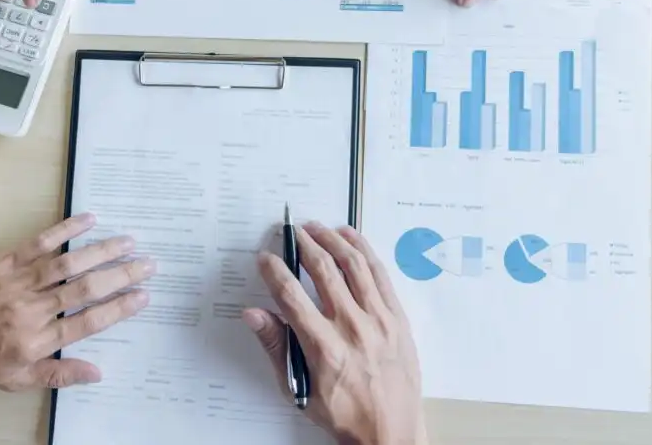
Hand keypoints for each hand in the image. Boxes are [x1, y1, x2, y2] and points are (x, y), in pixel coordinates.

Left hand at [0, 213, 153, 390]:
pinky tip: (88, 219)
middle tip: (149, 264)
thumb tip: (97, 372)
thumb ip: (57, 374)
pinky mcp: (4, 262)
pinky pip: (39, 243)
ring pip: (68, 263)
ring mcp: (18, 282)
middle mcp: (32, 310)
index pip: (88, 322)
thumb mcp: (14, 379)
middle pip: (86, 290)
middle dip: (122, 275)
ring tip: (129, 241)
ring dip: (102, 250)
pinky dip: (65, 229)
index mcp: (37, 341)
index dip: (119, 308)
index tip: (143, 296)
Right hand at [243, 223, 422, 444]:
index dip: (275, 272)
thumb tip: (253, 314)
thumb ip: (277, 347)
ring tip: (317, 227)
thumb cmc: (344, 415)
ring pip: (354, 265)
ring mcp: (379, 320)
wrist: (392, 433)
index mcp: (324, 348)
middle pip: (324, 272)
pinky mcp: (398, 318)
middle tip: (292, 231)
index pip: (292, 296)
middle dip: (304, 245)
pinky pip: (380, 274)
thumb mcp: (300, 390)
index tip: (265, 258)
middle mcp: (353, 328)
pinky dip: (364, 250)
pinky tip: (350, 237)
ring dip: (333, 240)